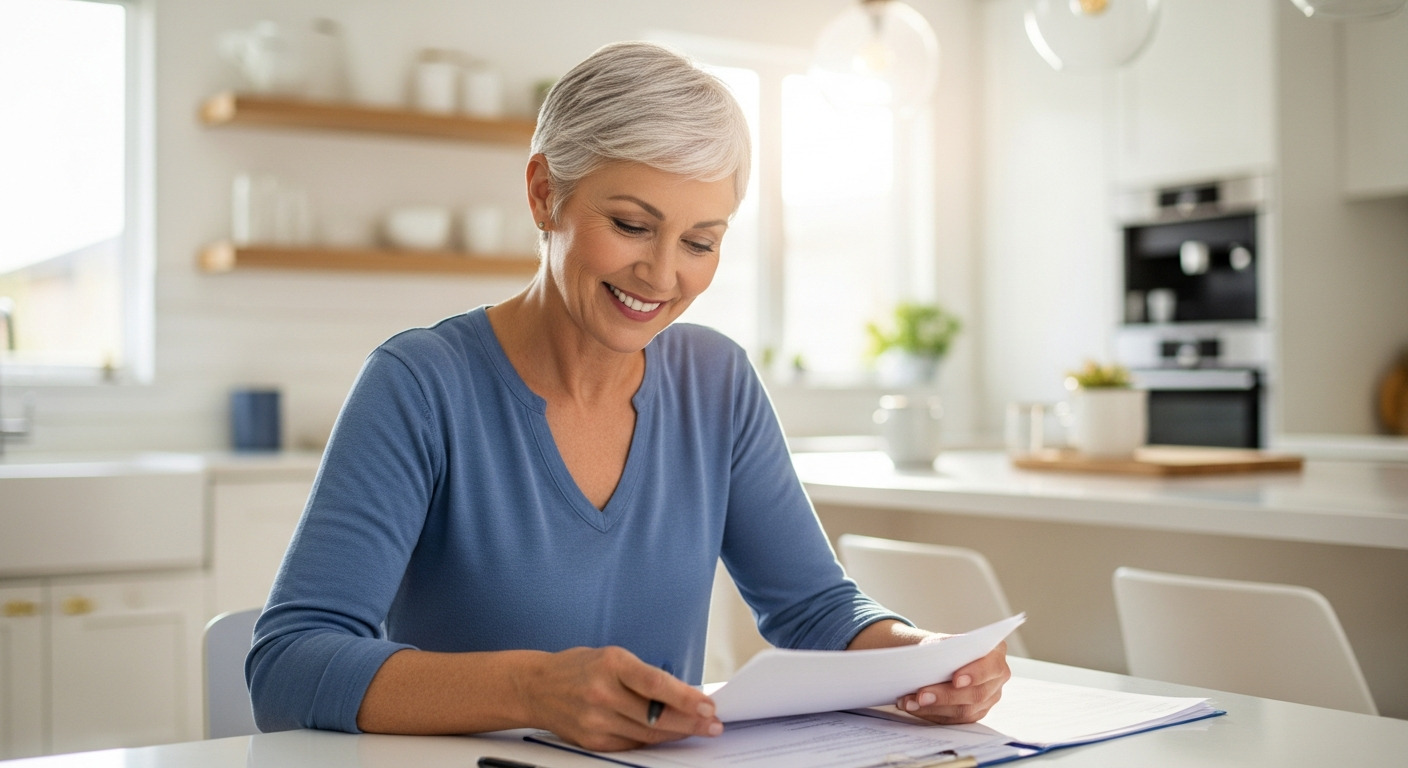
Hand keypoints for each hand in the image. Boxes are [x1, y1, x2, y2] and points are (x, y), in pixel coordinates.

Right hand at [519, 646, 722, 751]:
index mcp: (611, 664)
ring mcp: (596, 720)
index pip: (656, 684)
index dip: (686, 698)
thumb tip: (684, 696)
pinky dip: (653, 740)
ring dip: (677, 733)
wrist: (536, 687)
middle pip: (655, 715)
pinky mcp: (592, 741)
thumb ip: (645, 676)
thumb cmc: (579, 668)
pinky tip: (668, 735)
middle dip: (690, 721)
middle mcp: (602, 693)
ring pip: (647, 734)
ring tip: (698, 729)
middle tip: (712, 724)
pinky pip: (632, 744)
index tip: (708, 705)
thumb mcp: (613, 657)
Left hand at [894, 640, 1010, 723]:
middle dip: (946, 696)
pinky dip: (932, 714)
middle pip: (976, 694)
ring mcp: (989, 698)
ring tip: (909, 703)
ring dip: (934, 708)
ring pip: (965, 711)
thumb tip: (929, 661)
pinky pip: (956, 720)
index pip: (991, 667)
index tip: (955, 679)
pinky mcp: (976, 713)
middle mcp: (997, 678)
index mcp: (995, 654)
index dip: (975, 674)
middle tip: (921, 696)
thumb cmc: (944, 647)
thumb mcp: (943, 642)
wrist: (942, 658)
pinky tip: (914, 708)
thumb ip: (942, 649)